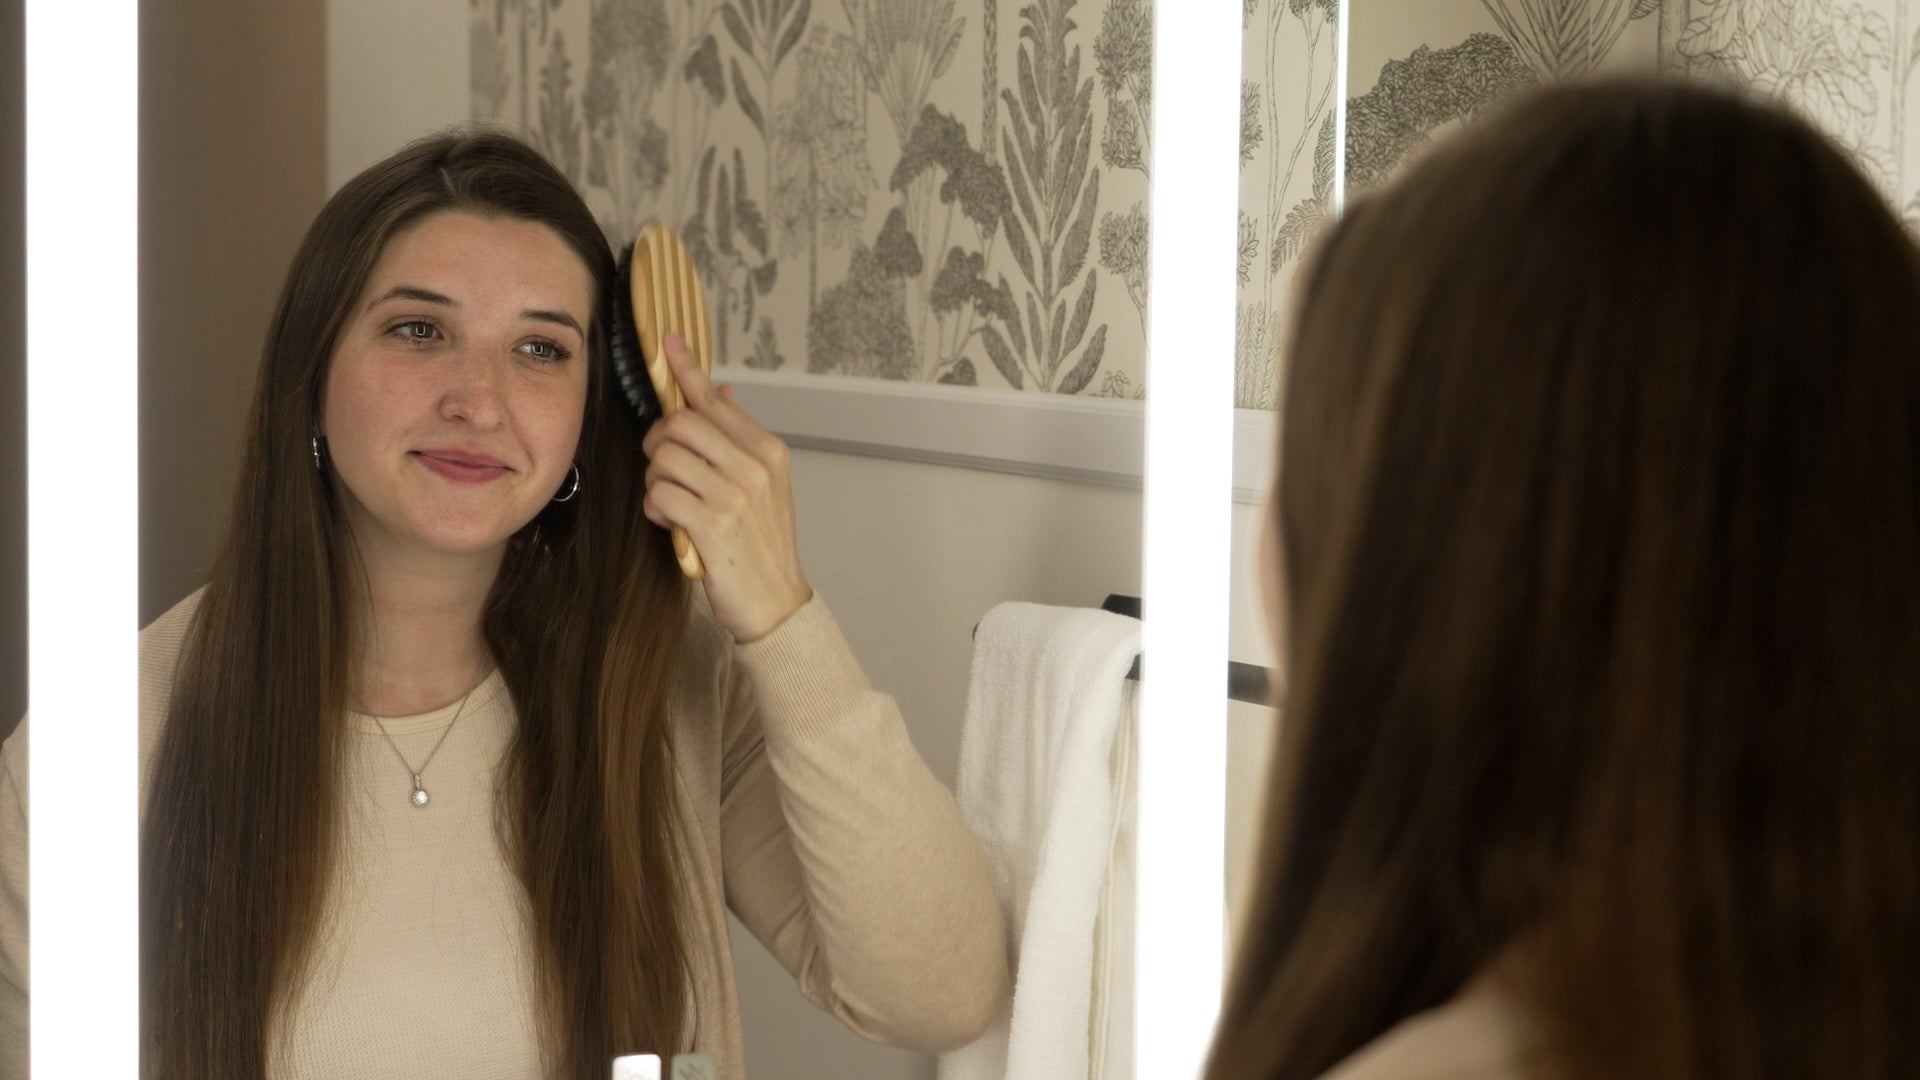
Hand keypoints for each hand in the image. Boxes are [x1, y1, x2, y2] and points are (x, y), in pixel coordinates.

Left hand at [640, 333, 812, 641]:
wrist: (774, 600)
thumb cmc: (762, 542)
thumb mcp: (763, 485)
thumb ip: (738, 439)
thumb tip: (722, 391)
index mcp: (768, 451)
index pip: (716, 400)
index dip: (687, 370)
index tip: (668, 342)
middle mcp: (754, 467)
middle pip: (680, 424)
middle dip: (658, 443)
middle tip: (664, 467)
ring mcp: (735, 495)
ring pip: (664, 458)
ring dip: (656, 480)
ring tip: (673, 502)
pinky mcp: (712, 524)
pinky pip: (659, 493)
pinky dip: (655, 507)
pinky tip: (670, 521)